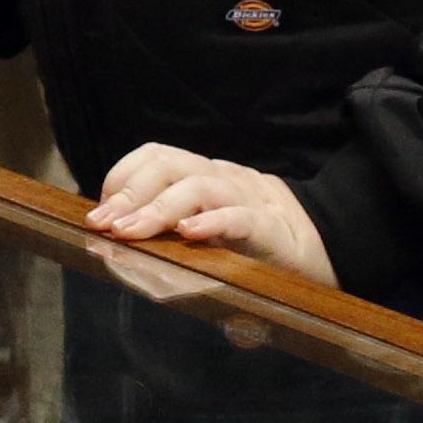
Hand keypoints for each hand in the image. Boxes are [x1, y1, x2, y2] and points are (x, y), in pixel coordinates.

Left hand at [84, 144, 335, 284]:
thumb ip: (172, 244)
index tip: (101, 212)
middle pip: (168, 164)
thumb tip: (126, 265)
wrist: (321, 250)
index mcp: (204, 176)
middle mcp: (221, 180)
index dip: (124, 178)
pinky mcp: (271, 228)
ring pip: (197, 187)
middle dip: (130, 192)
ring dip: (157, 209)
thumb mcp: (207, 237)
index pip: (157, 157)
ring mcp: (247, 200)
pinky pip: (239, 217)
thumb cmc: (252, 246)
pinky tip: (188, 236)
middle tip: (103, 223)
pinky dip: (211, 222)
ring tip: (130, 233)